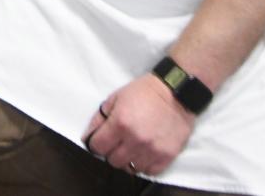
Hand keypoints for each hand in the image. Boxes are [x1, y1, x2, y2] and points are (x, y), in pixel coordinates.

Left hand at [81, 73, 195, 175]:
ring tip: (131, 147)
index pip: (98, 147)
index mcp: (120, 123)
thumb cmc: (144, 92)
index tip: (99, 141)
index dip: (96, 144)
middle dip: (111, 152)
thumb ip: (100, 118)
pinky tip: (144, 153)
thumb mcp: (116, 97)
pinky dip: (144, 165)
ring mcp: (152, 149)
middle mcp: (135, 139)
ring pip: (130, 169)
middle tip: (116, 142)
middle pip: (113, 161)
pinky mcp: (167, 156)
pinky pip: (149, 172)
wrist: (176, 92)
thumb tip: (88, 136)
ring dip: (127, 159)